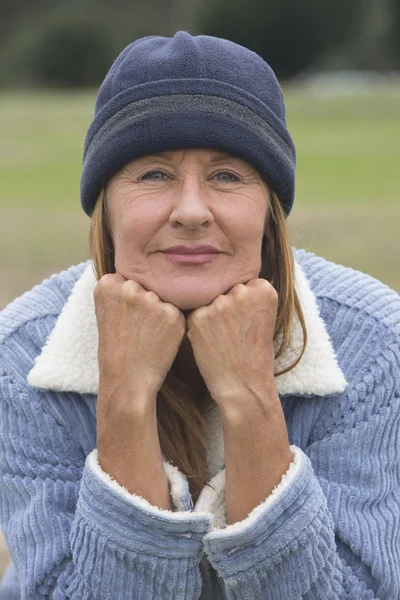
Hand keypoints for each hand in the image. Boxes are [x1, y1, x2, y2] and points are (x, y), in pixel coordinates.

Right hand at [94, 273, 185, 406]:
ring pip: (163, 297)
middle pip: (148, 286)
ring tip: (147, 336)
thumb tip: (147, 268)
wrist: (127, 379)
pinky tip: (160, 339)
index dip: (130, 301)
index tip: (123, 318)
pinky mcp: (173, 314)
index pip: (130, 279)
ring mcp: (152, 300)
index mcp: (107, 283)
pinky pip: (177, 312)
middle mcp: (129, 287)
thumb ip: (122, 288)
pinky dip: (173, 325)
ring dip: (161, 313)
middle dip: (146, 304)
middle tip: (136, 329)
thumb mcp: (108, 311)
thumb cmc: (117, 346)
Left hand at [186, 278, 277, 407]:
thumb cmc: (256, 355)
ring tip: (223, 340)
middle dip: (226, 307)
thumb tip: (231, 284)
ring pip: (209, 302)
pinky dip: (199, 328)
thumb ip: (250, 298)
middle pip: (225, 290)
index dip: (242, 305)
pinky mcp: (199, 316)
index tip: (247, 322)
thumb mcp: (263, 319)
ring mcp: (219, 303)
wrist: (244, 385)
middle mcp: (242, 291)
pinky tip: (211, 343)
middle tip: (233, 333)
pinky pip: (195, 314)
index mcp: (263, 289)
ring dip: (211, 316)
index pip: (244, 284)